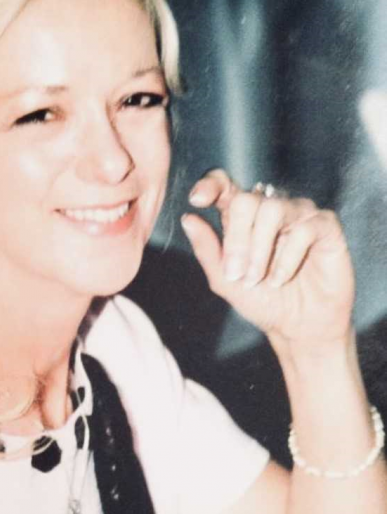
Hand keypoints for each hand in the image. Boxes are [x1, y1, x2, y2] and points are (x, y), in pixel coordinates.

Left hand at [181, 170, 353, 348]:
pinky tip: (281, 278)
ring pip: (273, 210)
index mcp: (243, 217)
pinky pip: (304, 227)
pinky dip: (287, 257)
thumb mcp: (226, 281)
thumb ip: (207, 250)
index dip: (211, 185)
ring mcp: (299, 214)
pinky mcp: (325, 226)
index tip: (197, 199)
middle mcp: (271, 209)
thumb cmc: (263, 301)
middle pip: (246, 200)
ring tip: (258, 279)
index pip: (226, 186)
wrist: (297, 328)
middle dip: (237, 239)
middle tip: (237, 274)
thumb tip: (188, 219)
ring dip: (260, 249)